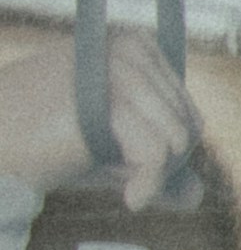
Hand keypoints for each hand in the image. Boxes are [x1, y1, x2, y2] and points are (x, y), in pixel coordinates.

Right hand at [0, 34, 188, 200]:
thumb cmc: (36, 146)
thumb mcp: (105, 151)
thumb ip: (153, 166)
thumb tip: (195, 193)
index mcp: (129, 47)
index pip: (186, 107)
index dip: (168, 147)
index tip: (129, 163)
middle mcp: (125, 50)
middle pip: (189, 123)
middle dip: (163, 163)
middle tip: (118, 176)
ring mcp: (115, 72)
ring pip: (179, 139)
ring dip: (156, 175)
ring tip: (119, 183)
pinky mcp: (105, 102)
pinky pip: (159, 154)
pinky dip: (150, 187)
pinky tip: (131, 201)